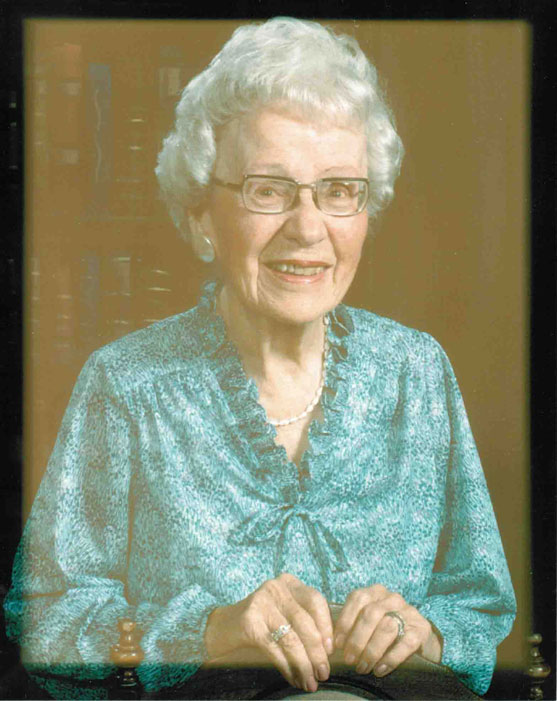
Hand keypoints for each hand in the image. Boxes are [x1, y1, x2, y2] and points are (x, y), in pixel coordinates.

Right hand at [204, 573, 333, 691]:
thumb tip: (328, 651)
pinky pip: (274, 647)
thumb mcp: (285, 613)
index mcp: (289, 583)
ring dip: (303, 664)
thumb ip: (305, 622)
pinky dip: (287, 666)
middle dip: (316, 652)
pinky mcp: (249, 621)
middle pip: (305, 621)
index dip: (326, 626)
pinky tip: (293, 678)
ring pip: (290, 637)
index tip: (331, 650)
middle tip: (323, 673)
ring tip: (309, 682)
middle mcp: (276, 588)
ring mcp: (261, 603)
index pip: (315, 601)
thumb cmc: (262, 622)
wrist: (223, 626)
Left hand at [334, 585, 441, 676]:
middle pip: (370, 614)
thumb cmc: (384, 631)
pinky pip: (405, 643)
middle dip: (357, 639)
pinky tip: (380, 669)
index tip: (337, 644)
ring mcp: (409, 612)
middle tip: (349, 660)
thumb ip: (352, 626)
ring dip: (371, 650)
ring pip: (386, 627)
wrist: (419, 640)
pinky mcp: (421, 629)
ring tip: (363, 667)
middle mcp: (392, 598)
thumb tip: (332, 643)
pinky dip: (391, 658)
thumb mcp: (368, 622)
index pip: (357, 599)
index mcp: (375, 592)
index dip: (345, 621)